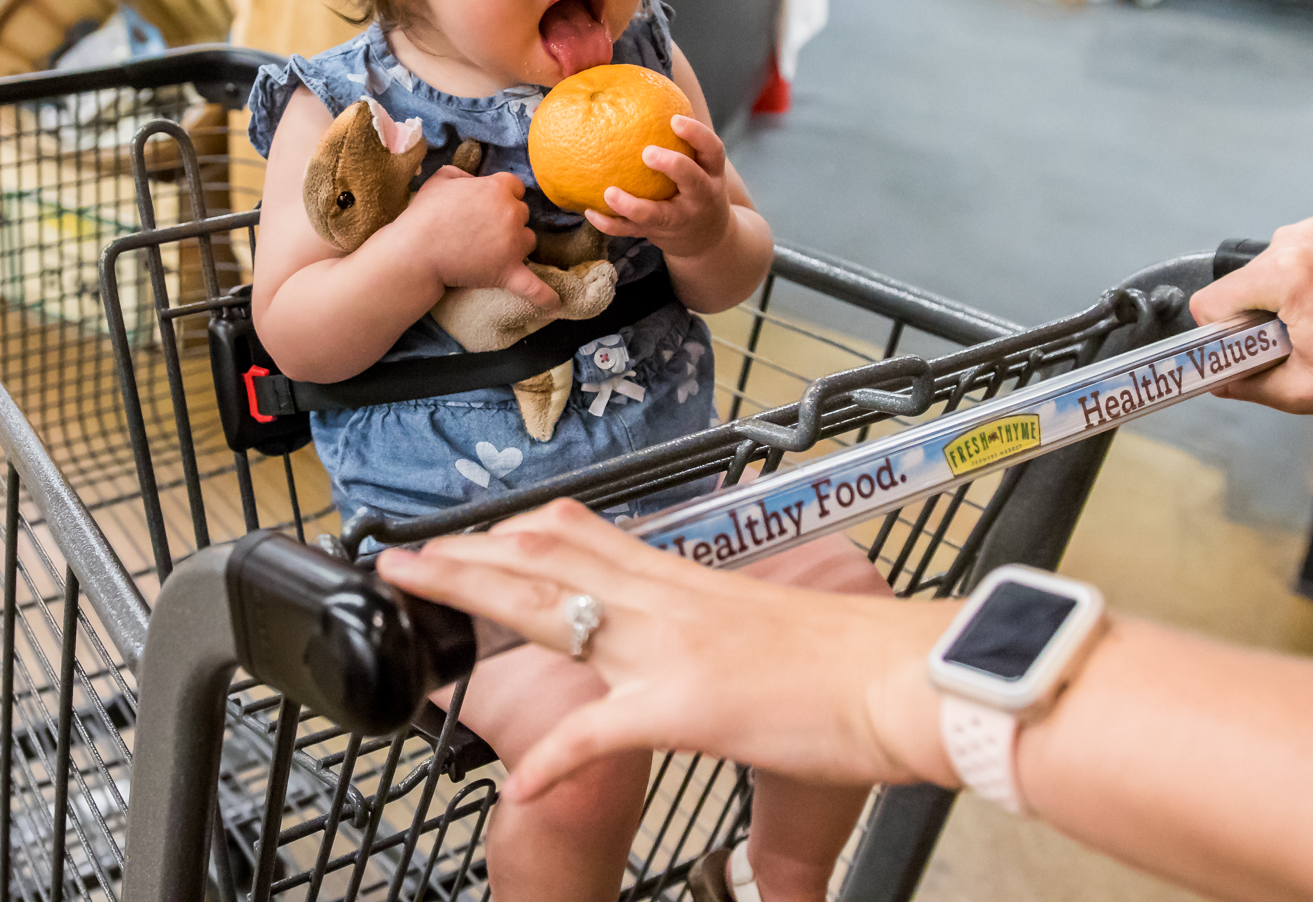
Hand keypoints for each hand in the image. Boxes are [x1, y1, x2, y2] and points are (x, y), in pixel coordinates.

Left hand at [377, 499, 954, 802]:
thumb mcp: (770, 644)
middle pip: (545, 556)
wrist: (910, 675)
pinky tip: (518, 782)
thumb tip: (719, 679)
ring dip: (472, 596)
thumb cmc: (860, 664)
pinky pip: (603, 730)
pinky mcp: (689, 704)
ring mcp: (671, 648)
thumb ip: (726, 656)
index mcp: (686, 585)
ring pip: (550, 604)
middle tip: (402, 552)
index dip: (517, 531)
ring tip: (413, 594)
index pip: (585, 536)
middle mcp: (667, 602)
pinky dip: (556, 757)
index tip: (472, 531)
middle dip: (465, 551)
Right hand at [393, 165, 557, 311]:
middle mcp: (511, 213)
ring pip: (529, 241)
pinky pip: (534, 286)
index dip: (502, 197)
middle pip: (522, 214)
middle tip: (482, 231)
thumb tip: (473, 179)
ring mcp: (513, 243)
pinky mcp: (508, 271)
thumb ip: (464, 174)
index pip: (515, 188)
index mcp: (498, 188)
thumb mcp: (441, 179)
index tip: (488, 207)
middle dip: (507, 221)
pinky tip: (556, 304)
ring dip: (517, 245)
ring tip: (491, 253)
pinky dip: (545, 296)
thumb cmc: (425, 214)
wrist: (416, 250)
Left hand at [585, 115, 732, 258]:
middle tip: (647, 152)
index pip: (713, 149)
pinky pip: (633, 231)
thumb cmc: (696, 188)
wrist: (708, 238)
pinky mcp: (660, 234)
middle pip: (692, 180)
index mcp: (711, 173)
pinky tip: (589, 211)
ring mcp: (681, 218)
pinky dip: (610, 223)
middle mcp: (701, 196)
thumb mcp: (700, 166)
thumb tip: (641, 93)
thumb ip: (679, 140)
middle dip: (673, 166)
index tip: (674, 119)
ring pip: (658, 215)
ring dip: (632, 206)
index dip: (696, 134)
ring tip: (609, 192)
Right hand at [1188, 208, 1312, 419]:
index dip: (1225, 331)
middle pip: (1246, 277)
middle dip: (1263, 308)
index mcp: (1289, 277)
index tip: (1255, 345)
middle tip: (1305, 336)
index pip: (1213, 299)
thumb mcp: (1304, 392)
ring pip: (1279, 256)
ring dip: (1291, 284)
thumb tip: (1212, 376)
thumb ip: (1244, 382)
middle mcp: (1308, 238)